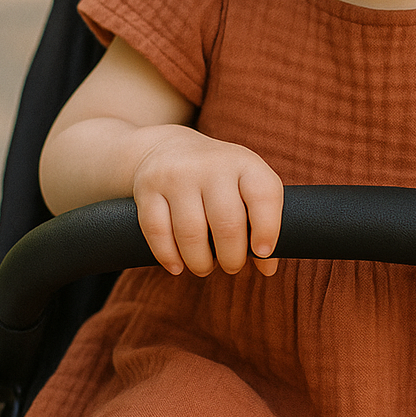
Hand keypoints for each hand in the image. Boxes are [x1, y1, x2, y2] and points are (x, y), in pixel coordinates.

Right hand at [130, 125, 282, 277]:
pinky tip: (177, 266)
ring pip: (191, 234)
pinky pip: (157, 232)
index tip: (262, 253)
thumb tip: (268, 270)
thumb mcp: (245, 187)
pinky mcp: (147, 188)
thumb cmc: (218, 179)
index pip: (264, 195)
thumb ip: (262, 224)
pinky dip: (168, 256)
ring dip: (200, 262)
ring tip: (204, 266)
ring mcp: (177, 174)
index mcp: (244, 163)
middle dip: (232, 258)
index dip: (268, 230)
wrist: (168, 146)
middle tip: (231, 266)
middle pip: (227, 224)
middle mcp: (211, 165)